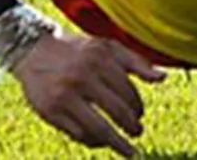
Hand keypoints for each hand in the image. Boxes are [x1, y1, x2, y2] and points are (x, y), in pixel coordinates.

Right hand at [11, 31, 166, 157]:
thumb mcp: (108, 48)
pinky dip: (93, 141)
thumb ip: (136, 62)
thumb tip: (163, 78)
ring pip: (98, 128)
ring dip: (117, 143)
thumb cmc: (79, 51)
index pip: (128, 91)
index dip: (137, 106)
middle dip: (131, 127)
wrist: (33, 51)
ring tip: (128, 150)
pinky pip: (78, 134)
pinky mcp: (50, 111)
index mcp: (100, 60)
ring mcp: (65, 96)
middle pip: (117, 112)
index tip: (140, 114)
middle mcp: (82, 77)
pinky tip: (101, 142)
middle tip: (137, 133)